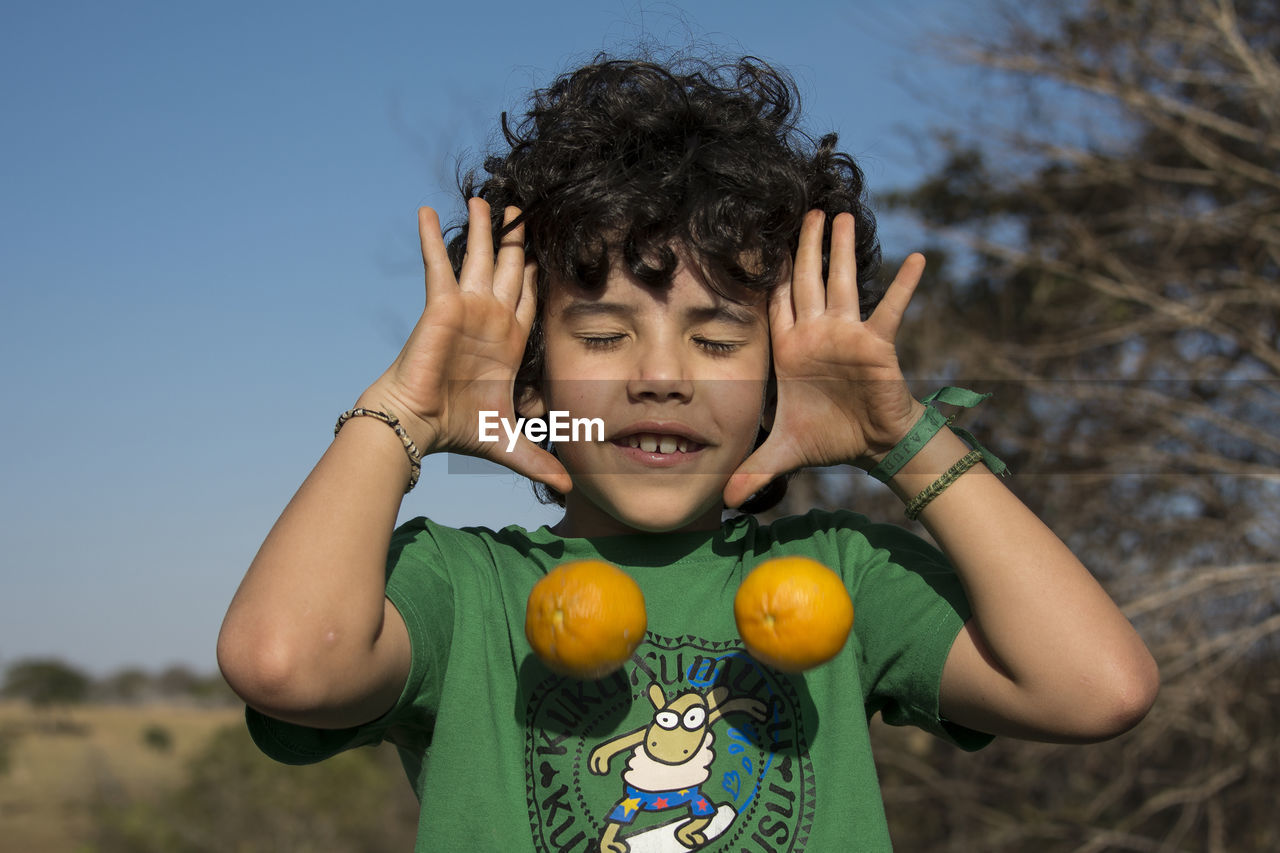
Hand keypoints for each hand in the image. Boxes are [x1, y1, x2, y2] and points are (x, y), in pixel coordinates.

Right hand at [359, 199, 570, 493]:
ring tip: (489, 197)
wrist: (418, 424)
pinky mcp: (442, 304)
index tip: (548, 252)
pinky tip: (425, 209)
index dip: (538, 275)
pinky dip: (431, 236)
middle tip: (524, 207)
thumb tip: (567, 491)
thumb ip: (539, 461)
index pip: (529, 298)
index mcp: (508, 341)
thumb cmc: (457, 428)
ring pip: (478, 257)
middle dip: (516, 240)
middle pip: (508, 268)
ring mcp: (466, 307)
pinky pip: (438, 262)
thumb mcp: (508, 442)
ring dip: (484, 227)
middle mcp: (489, 317)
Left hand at [724, 210, 926, 506]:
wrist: (870, 446)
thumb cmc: (827, 437)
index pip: (772, 303)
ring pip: (841, 284)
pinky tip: (915, 258)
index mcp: (789, 348)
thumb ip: (753, 470)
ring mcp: (847, 335)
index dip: (766, 273)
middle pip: (805, 280)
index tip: (757, 239)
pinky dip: (903, 286)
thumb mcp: (784, 453)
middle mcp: (816, 333)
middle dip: (804, 246)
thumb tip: (720, 503)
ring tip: (842, 215)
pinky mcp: (877, 345)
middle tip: (805, 209)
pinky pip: (890, 310)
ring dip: (841, 251)